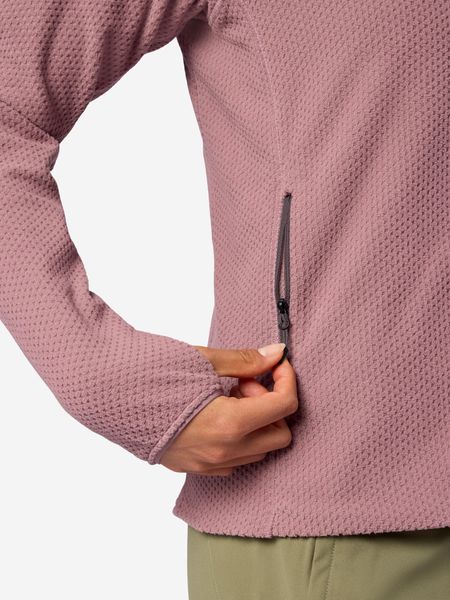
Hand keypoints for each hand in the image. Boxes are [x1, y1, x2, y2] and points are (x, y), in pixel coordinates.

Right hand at [159, 343, 297, 475]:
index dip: (287, 379)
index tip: (275, 363)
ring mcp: (205, 465)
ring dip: (254, 422)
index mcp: (228, 425)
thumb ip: (245, 361)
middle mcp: (221, 453)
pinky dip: (237, 438)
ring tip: (226, 396)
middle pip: (279, 435)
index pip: (284, 407)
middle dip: (272, 406)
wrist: (101, 389)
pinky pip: (232, 461)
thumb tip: (276, 354)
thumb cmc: (148, 371)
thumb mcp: (203, 360)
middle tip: (245, 382)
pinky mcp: (189, 467)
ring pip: (258, 451)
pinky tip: (214, 413)